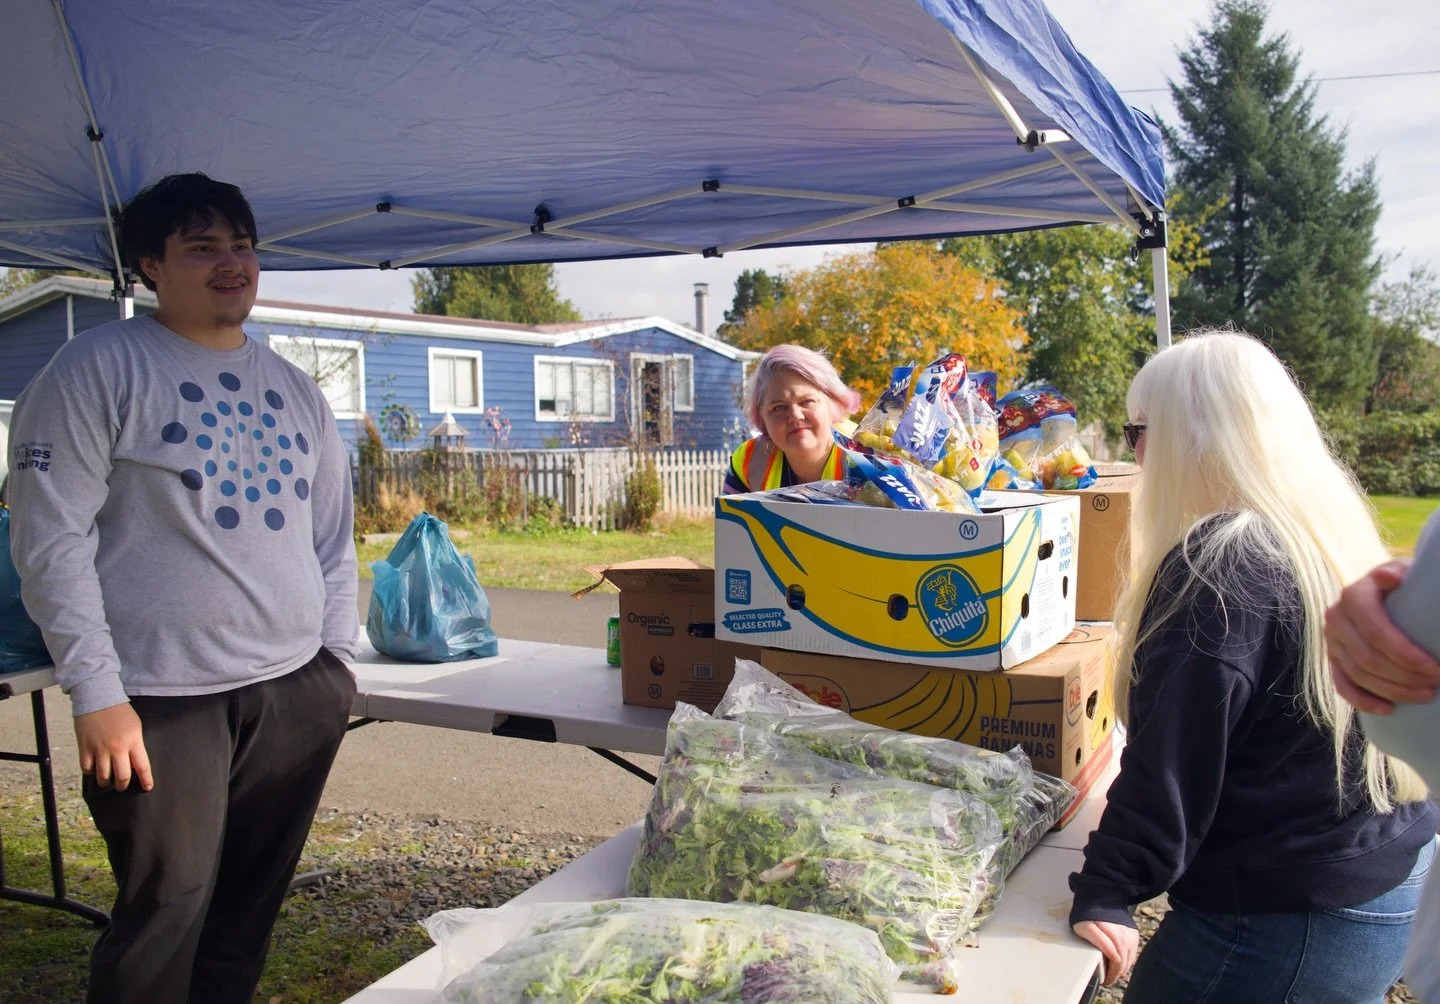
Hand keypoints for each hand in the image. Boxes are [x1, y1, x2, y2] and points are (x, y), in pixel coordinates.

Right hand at [74, 703, 152, 791]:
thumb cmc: (120, 712)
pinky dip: (91, 772)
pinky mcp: (84, 748)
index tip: (147, 787)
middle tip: (122, 786)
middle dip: (123, 785)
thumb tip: (135, 763)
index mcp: (134, 741)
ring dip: (106, 782)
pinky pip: (87, 769)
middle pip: (122, 777)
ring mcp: (100, 749)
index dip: (146, 780)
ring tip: (108, 781)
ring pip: (103, 777)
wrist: (98, 698)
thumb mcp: (135, 727)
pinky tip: (94, 769)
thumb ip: (136, 745)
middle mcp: (117, 748)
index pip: (142, 766)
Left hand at [1072, 920, 1138, 984]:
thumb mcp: (1086, 928)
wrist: (1098, 897)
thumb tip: (1115, 958)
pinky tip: (1120, 963)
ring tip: (1113, 973)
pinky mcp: (1133, 933)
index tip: (1104, 980)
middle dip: (1117, 974)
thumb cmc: (1087, 914)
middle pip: (1125, 963)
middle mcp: (1127, 937)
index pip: (1117, 964)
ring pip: (1130, 959)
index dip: (1111, 975)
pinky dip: (1127, 959)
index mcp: (1117, 937)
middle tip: (1108, 979)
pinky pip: (1133, 951)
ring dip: (1122, 968)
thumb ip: (1101, 943)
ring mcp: (1132, 935)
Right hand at [1325, 559, 1439, 714]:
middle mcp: (1336, 617)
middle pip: (1367, 658)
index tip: (1436, 668)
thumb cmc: (1405, 586)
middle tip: (1435, 684)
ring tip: (1425, 695)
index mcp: (1354, 595)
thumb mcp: (1405, 572)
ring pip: (1358, 674)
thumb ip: (1396, 573)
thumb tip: (1387, 578)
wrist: (1385, 592)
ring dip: (1393, 690)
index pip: (1376, 632)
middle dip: (1404, 677)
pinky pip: (1342, 685)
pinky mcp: (1332, 658)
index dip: (1406, 655)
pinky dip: (1364, 700)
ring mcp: (1331, 640)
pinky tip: (1389, 709)